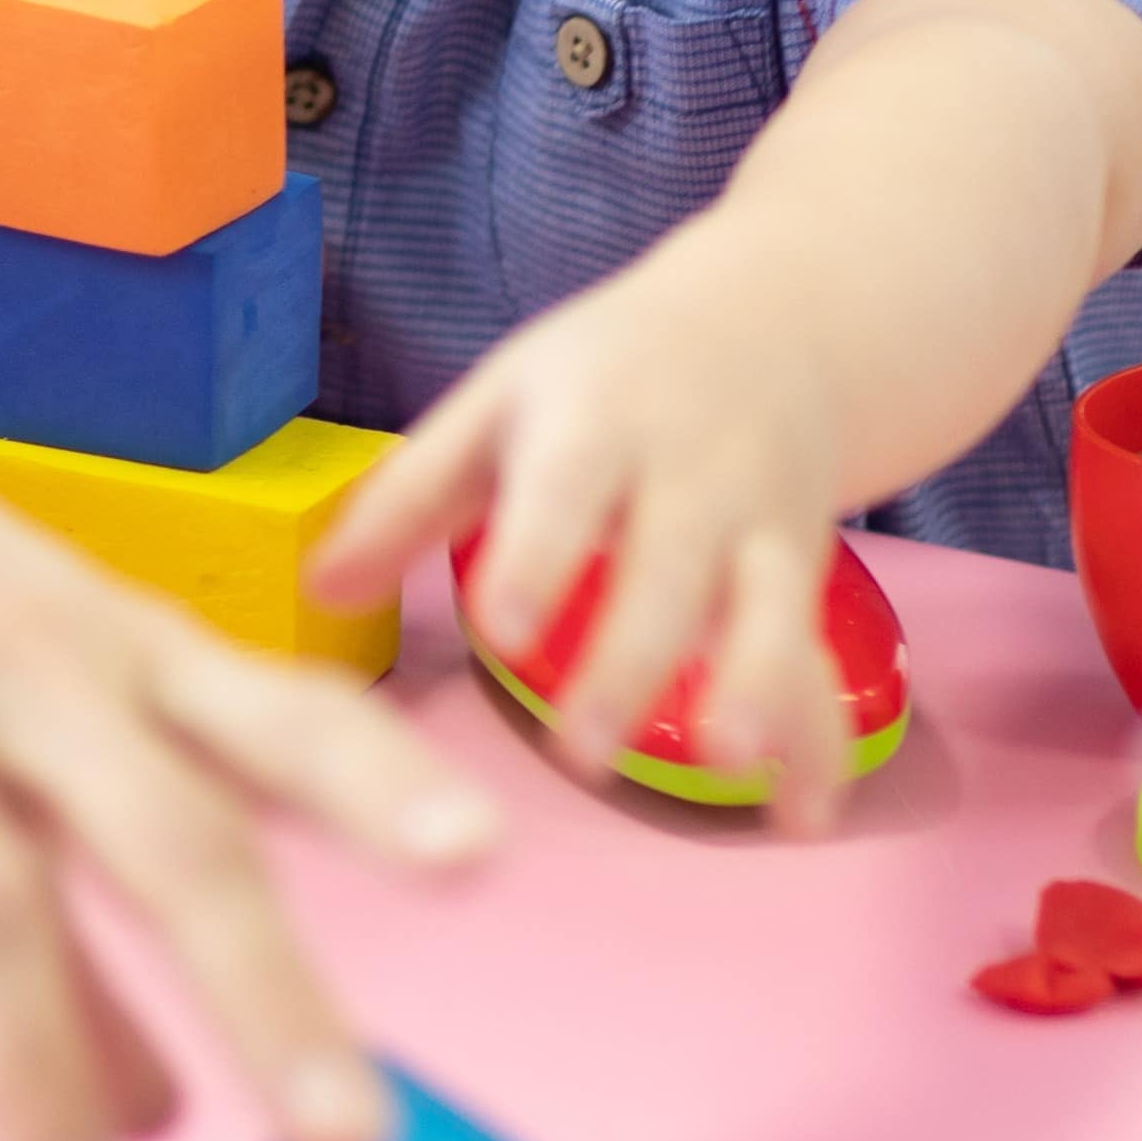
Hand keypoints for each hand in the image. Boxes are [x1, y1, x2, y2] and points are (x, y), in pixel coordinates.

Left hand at [308, 203, 873, 827]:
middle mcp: (690, 472)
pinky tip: (802, 817)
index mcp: (596, 422)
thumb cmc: (607, 375)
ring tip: (724, 764)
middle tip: (581, 749)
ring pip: (771, 609)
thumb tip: (319, 590)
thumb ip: (411, 496)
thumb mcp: (501, 402)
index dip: (539, 554)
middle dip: (633, 657)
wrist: (774, 323)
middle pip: (670, 566)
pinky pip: (822, 662)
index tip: (503, 627)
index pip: (567, 486)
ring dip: (756, 686)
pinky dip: (821, 742)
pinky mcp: (808, 572)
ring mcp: (762, 523)